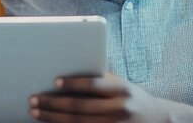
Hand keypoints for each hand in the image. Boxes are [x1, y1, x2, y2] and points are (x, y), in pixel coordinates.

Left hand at [28, 73, 165, 122]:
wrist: (159, 120)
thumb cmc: (133, 97)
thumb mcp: (122, 84)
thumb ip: (100, 79)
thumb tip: (67, 74)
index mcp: (121, 89)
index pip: (93, 85)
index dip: (72, 84)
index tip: (54, 82)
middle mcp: (119, 108)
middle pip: (80, 107)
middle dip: (53, 103)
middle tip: (33, 100)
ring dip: (53, 118)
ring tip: (35, 113)